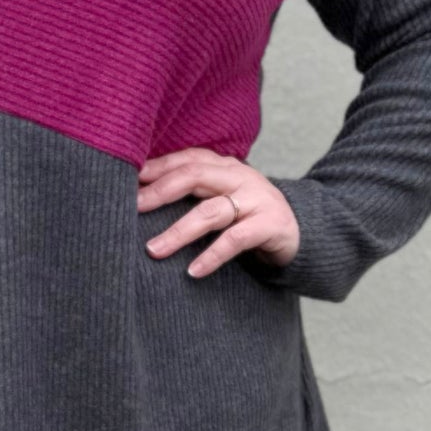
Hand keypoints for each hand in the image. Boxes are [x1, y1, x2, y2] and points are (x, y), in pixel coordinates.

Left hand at [138, 147, 300, 278]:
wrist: (303, 229)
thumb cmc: (250, 214)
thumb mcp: (222, 196)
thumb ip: (193, 192)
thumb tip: (141, 198)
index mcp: (223, 166)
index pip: (185, 159)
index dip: (156, 167)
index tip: (126, 179)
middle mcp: (238, 177)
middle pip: (194, 176)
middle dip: (160, 191)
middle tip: (132, 208)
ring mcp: (256, 199)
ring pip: (210, 211)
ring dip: (179, 232)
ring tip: (153, 250)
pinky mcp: (269, 225)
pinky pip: (235, 240)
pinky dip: (212, 255)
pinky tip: (193, 271)